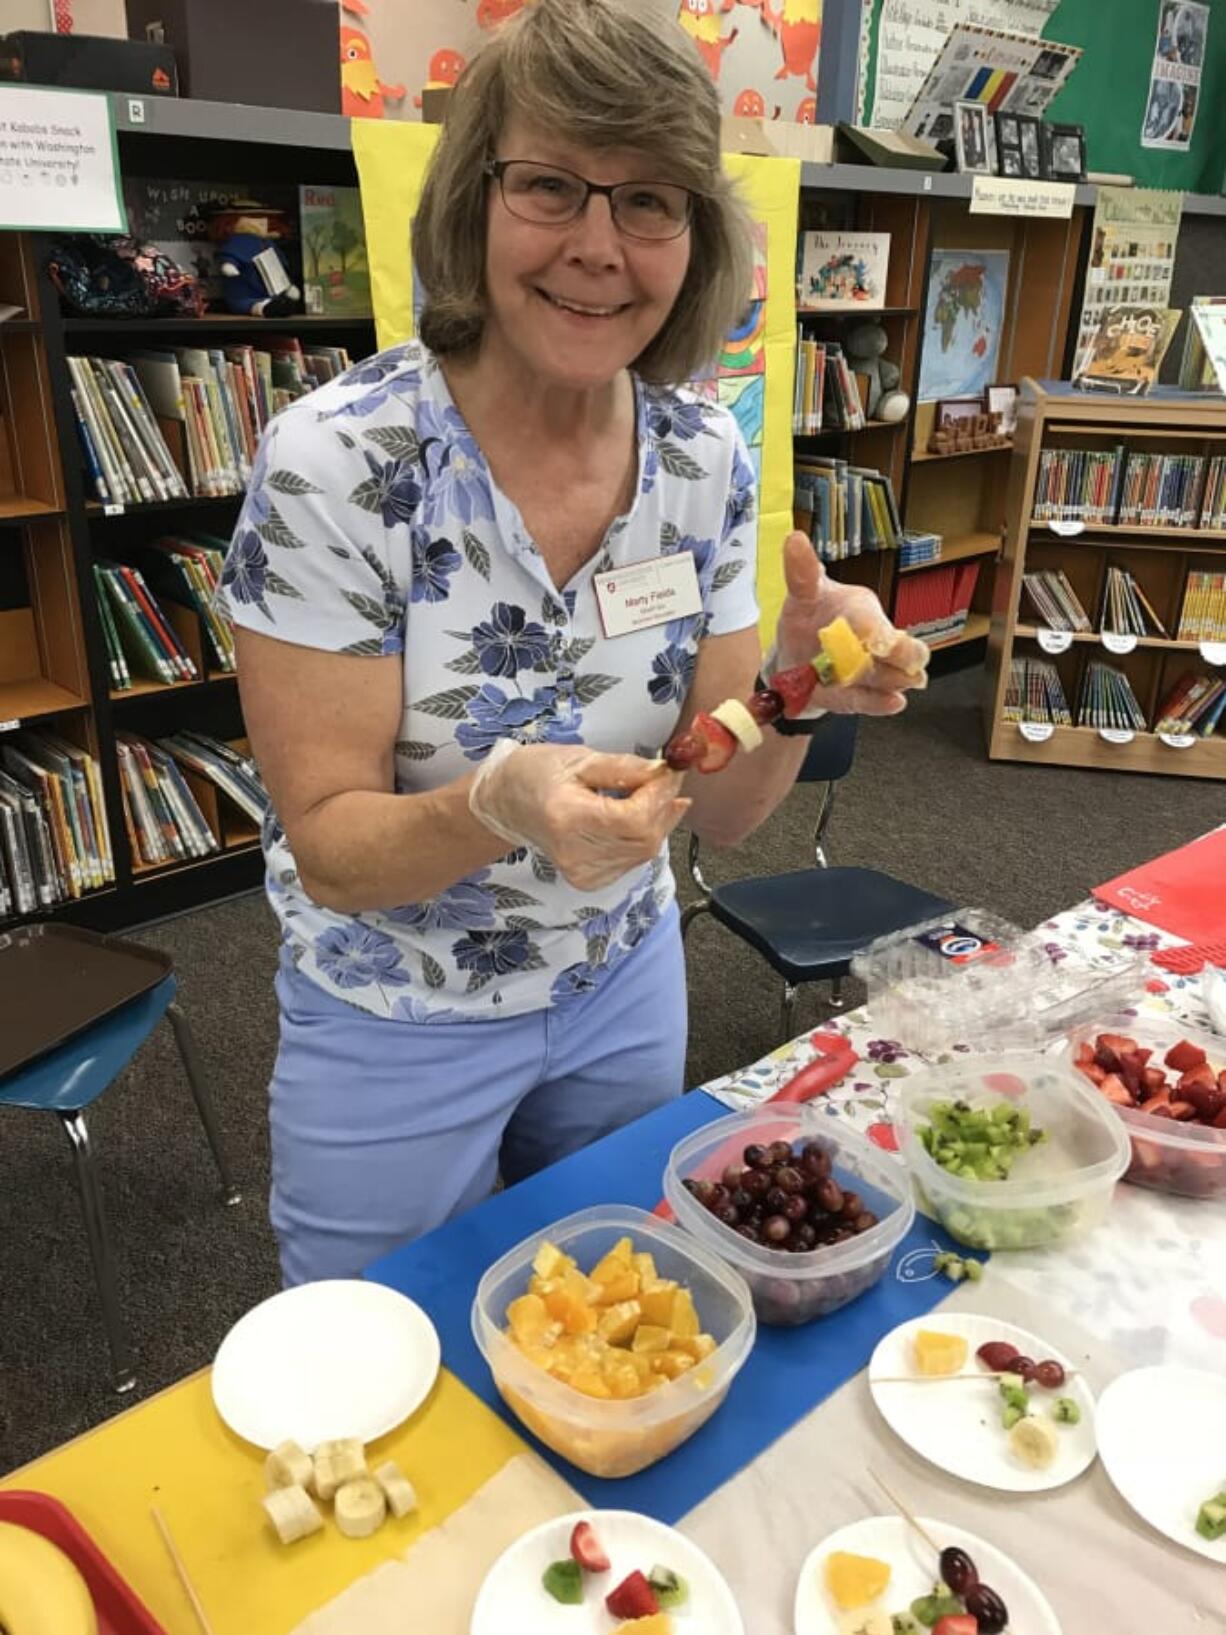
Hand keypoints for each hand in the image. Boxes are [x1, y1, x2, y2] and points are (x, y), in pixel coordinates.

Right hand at [467, 741, 688, 890]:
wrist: (507, 803)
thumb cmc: (537, 774)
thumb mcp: (579, 759)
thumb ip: (625, 768)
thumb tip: (664, 772)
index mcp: (568, 818)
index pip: (634, 819)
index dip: (660, 795)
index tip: (670, 771)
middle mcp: (576, 854)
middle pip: (644, 839)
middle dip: (663, 806)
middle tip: (665, 779)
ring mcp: (583, 872)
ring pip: (645, 851)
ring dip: (657, 821)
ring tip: (647, 794)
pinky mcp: (589, 880)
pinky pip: (634, 860)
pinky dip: (643, 837)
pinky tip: (634, 817)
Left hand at [772, 531, 929, 715]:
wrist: (789, 663)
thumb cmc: (804, 622)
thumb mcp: (799, 597)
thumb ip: (801, 573)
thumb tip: (794, 538)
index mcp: (861, 609)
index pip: (874, 620)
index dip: (878, 632)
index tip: (879, 641)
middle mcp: (874, 639)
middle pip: (901, 650)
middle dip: (903, 657)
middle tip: (903, 667)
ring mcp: (871, 670)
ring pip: (890, 679)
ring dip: (888, 683)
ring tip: (891, 691)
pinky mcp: (861, 696)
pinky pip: (872, 701)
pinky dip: (879, 703)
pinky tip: (893, 703)